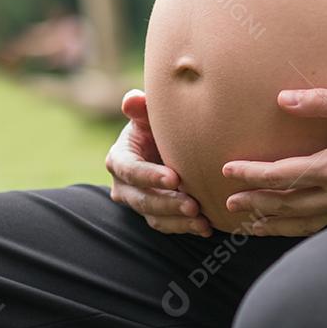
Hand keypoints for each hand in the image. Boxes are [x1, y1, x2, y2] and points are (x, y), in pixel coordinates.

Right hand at [105, 89, 212, 237]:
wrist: (165, 146)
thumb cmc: (156, 127)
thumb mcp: (149, 117)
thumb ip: (141, 109)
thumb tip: (132, 99)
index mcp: (119, 159)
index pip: (130, 170)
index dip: (150, 176)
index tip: (174, 177)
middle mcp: (124, 186)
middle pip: (142, 200)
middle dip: (168, 203)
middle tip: (193, 205)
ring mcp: (138, 203)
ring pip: (155, 217)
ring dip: (179, 220)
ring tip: (202, 219)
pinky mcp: (154, 215)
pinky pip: (167, 226)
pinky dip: (186, 228)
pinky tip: (206, 227)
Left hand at [222, 88, 326, 236]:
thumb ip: (322, 102)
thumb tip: (282, 99)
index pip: (283, 175)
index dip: (253, 174)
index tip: (228, 170)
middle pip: (287, 205)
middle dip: (256, 203)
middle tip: (228, 203)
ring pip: (303, 224)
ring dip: (273, 224)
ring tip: (249, 224)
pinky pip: (323, 228)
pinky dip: (299, 231)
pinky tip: (288, 229)